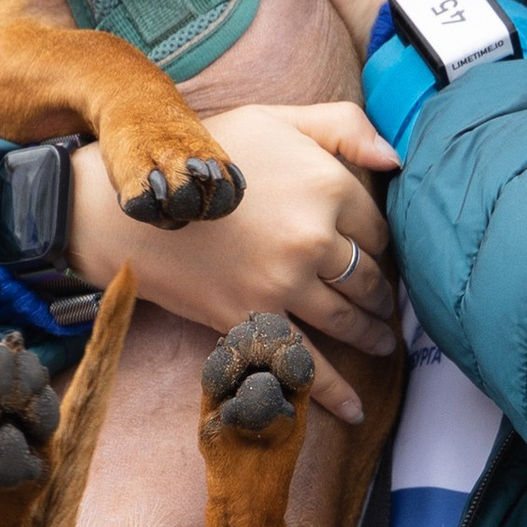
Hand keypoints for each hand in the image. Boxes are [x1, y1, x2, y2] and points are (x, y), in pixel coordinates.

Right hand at [68, 102, 400, 423]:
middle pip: (368, 276)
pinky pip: (306, 361)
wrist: (129, 205)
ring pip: (347, 319)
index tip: (381, 256)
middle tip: (389, 307)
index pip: (377, 228)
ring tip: (381, 343)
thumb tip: (397, 159)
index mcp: (326, 185)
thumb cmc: (201, 154)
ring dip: (371, 336)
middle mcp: (314, 237)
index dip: (382, 244)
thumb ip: (343, 126)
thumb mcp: (273, 117)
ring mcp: (285, 282)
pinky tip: (356, 408)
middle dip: (383, 295)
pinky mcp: (254, 317)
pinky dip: (334, 391)